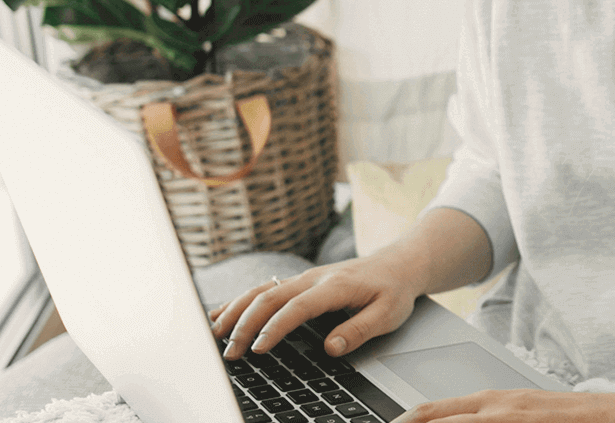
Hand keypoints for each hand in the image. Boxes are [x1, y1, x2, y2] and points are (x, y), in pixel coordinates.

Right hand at [209, 255, 420, 359]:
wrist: (399, 263)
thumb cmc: (393, 290)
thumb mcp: (388, 314)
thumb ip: (360, 330)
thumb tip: (331, 348)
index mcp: (335, 286)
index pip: (297, 307)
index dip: (275, 328)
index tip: (258, 349)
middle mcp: (313, 278)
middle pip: (270, 297)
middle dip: (246, 324)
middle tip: (231, 352)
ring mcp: (303, 277)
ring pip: (261, 290)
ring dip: (236, 311)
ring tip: (215, 334)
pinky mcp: (299, 281)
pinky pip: (264, 289)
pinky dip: (240, 301)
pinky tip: (220, 314)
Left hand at [391, 388, 614, 422]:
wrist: (607, 416)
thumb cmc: (561, 418)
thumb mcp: (518, 412)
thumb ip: (485, 417)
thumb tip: (455, 422)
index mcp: (489, 402)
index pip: (431, 411)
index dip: (404, 421)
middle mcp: (493, 409)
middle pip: (432, 417)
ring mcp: (507, 419)